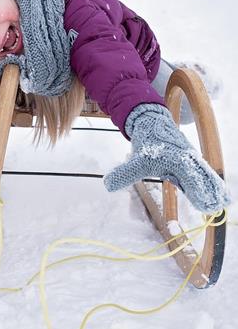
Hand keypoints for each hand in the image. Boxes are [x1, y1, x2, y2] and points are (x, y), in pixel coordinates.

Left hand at [104, 104, 230, 212]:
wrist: (152, 121)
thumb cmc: (147, 140)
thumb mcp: (136, 160)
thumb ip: (124, 173)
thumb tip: (107, 185)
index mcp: (178, 159)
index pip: (191, 178)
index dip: (199, 191)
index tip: (205, 205)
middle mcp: (188, 159)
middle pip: (203, 178)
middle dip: (210, 192)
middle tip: (218, 207)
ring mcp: (190, 160)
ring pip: (204, 176)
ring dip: (212, 189)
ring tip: (221, 204)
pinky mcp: (189, 162)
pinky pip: (201, 174)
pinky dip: (209, 183)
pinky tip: (216, 195)